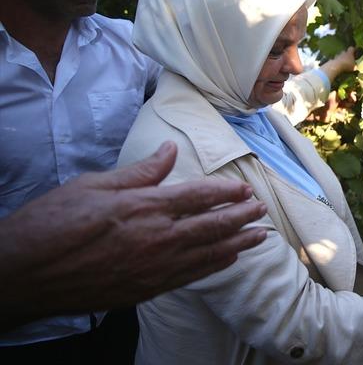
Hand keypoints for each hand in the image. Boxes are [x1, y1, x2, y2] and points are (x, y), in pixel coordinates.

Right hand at [0, 141, 267, 329]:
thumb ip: (139, 172)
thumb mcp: (93, 186)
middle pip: (213, 226)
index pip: (199, 196)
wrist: (23, 275)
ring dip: (238, 244)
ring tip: (260, 236)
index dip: (227, 192)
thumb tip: (169, 149)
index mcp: (145, 207)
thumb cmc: (51, 224)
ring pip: (209, 254)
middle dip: (242, 217)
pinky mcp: (146, 289)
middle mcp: (157, 238)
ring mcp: (154, 268)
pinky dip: (215, 266)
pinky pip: (192, 276)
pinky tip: (227, 259)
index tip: (245, 188)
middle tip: (262, 210)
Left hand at [320, 46, 356, 81]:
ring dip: (340, 58)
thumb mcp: (354, 67)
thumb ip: (354, 65)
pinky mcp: (332, 60)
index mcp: (349, 53)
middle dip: (345, 54)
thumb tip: (355, 65)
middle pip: (344, 51)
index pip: (351, 48)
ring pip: (338, 55)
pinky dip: (335, 62)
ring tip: (341, 63)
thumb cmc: (347, 65)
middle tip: (347, 59)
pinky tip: (336, 66)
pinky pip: (334, 60)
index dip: (353, 49)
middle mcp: (343, 53)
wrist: (336, 67)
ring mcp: (337, 56)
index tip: (354, 51)